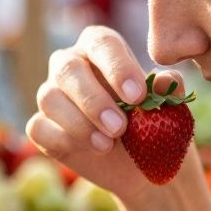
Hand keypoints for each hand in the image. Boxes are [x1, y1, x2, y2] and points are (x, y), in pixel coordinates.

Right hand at [28, 26, 202, 204]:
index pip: (102, 43)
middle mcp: (72, 65)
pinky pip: (39, 127)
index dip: (117, 67)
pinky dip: (64, 140)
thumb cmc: (157, 127)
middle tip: (120, 128)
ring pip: (49, 98)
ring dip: (79, 124)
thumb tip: (164, 80)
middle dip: (93, 100)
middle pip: (68, 68)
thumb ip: (170, 90)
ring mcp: (52, 95)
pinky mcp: (41, 126)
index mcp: (102, 48)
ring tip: (107, 145)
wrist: (142, 168)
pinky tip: (91, 152)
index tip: (137, 96)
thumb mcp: (171, 109)